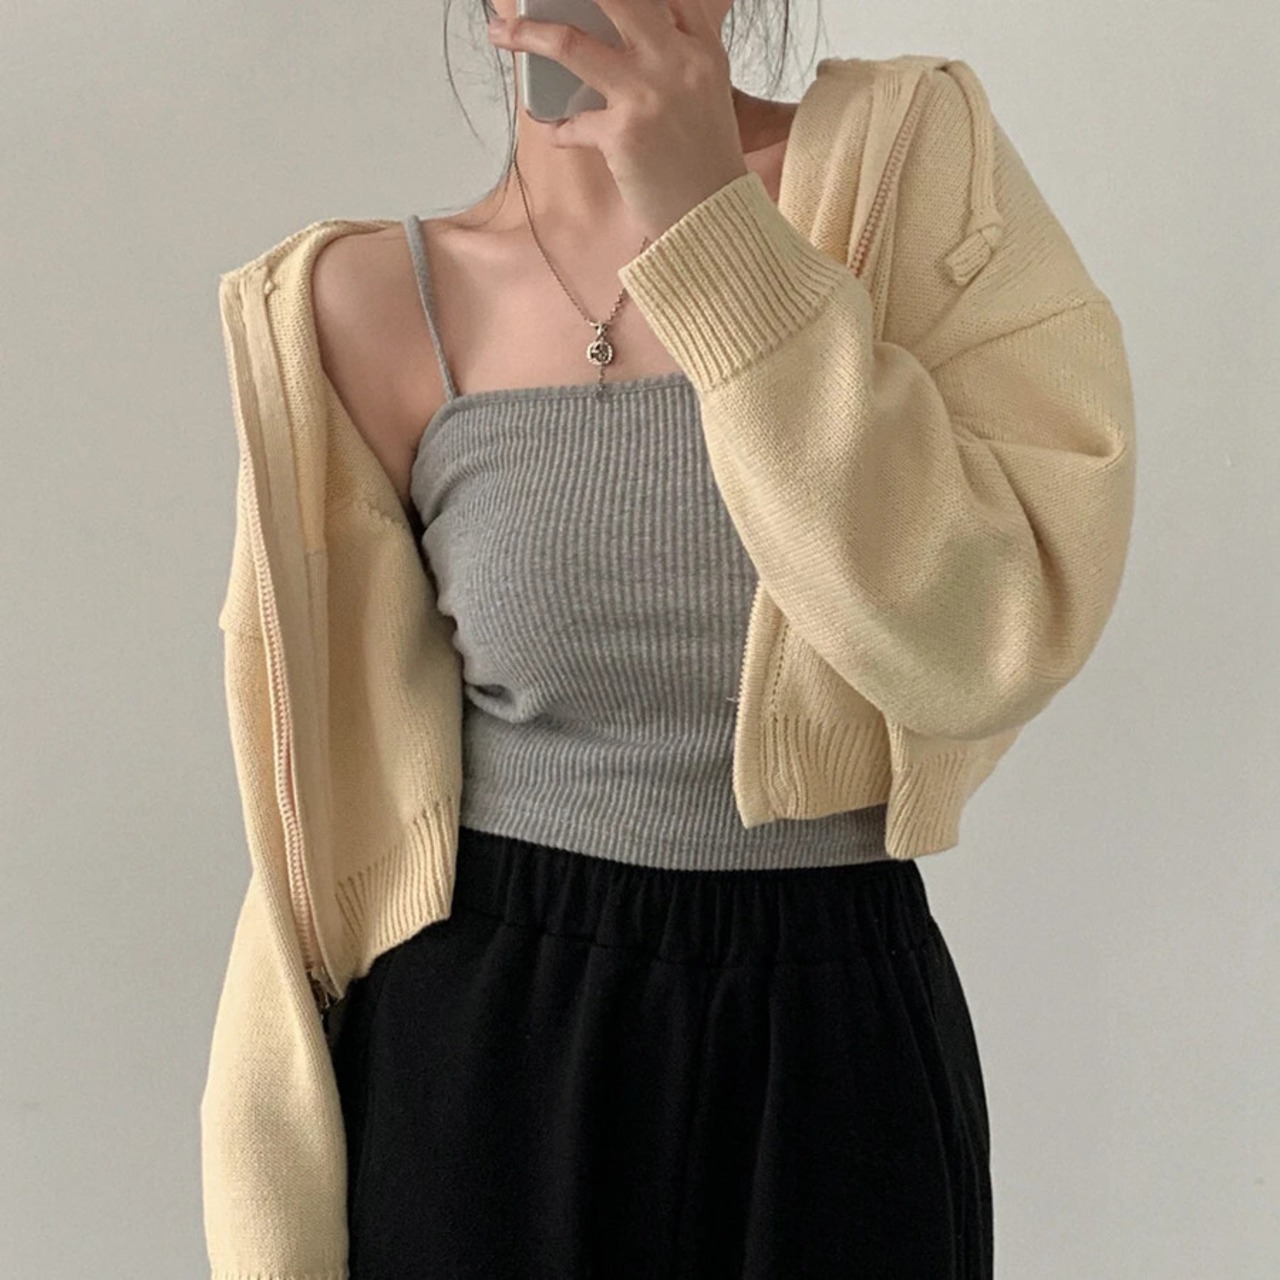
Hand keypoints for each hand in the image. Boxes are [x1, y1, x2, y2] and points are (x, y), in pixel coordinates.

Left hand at [487, 0, 750, 240]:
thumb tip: (612, 40)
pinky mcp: (622, 135)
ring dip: (527, 35)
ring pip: (570, 44)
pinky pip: (571, 123)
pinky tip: (557, 131)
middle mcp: (677, 61)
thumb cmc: (705, 161)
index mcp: (701, 48)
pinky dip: (559, 129)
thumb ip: (672, 58)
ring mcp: (647, 96)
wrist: (714, 217)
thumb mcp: (704, 95)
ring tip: (500, 34)